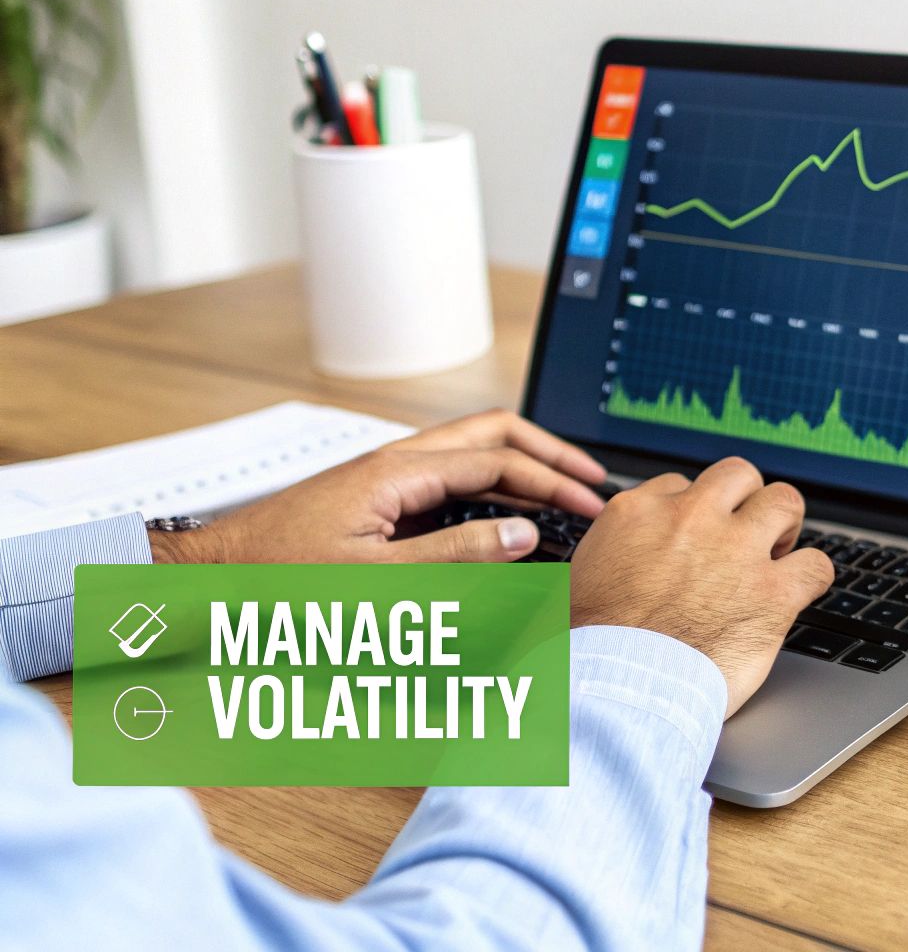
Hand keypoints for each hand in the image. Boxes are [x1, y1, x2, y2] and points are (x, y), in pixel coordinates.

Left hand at [150, 410, 607, 564]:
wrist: (206, 581)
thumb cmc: (275, 584)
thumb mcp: (376, 581)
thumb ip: (457, 555)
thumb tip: (523, 534)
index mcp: (398, 472)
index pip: (499, 461)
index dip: (553, 483)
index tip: (592, 507)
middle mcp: (394, 461)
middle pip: (492, 433)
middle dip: (548, 453)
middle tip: (590, 479)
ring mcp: (383, 475)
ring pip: (470, 449)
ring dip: (520, 465)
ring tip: (559, 489)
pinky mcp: (374, 496)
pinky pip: (447, 475)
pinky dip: (489, 484)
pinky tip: (503, 510)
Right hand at [568, 457, 833, 716]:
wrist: (619, 689)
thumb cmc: (592, 649)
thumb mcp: (577, 581)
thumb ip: (608, 556)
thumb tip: (616, 562)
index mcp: (637, 514)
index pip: (679, 485)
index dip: (695, 513)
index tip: (697, 536)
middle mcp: (690, 520)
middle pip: (737, 475)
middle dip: (746, 500)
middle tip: (746, 532)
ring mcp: (736, 552)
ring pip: (784, 500)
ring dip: (785, 524)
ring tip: (779, 550)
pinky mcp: (772, 593)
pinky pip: (816, 564)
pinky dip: (812, 575)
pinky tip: (800, 589)